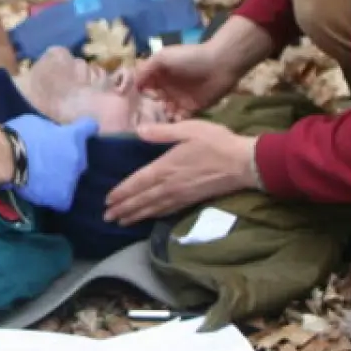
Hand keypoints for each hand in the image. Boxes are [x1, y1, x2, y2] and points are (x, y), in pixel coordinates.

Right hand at [3, 113, 98, 211]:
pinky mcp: (63, 196)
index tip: (81, 130)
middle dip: (68, 158)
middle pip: (80, 158)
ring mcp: (72, 179)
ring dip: (61, 177)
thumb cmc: (19, 135)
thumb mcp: (37, 123)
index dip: (85, 129)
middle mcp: (78, 157)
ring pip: (72, 179)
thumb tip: (52, 135)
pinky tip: (45, 194)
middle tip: (51, 159)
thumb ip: (50, 131)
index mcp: (73, 136)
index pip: (89, 127)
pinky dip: (56, 197)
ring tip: (43, 179)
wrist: (8, 159)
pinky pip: (64, 199)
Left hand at [103, 121, 257, 224]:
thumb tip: (138, 131)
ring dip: (135, 215)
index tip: (107, 200)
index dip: (121, 192)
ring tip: (120, 222)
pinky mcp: (191, 200)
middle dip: (123, 209)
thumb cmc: (216, 142)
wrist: (244, 163)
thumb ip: (162, 132)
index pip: (137, 182)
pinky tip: (148, 218)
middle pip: (141, 200)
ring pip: (153, 208)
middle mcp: (170, 185)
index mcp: (166, 167)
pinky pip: (167, 211)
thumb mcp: (188, 129)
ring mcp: (181, 195)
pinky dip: (154, 216)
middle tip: (106, 217)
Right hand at [129, 41, 247, 117]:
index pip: (142, 87)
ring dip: (160, 118)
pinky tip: (172, 124)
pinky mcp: (191, 109)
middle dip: (147, 110)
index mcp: (158, 74)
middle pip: (151, 102)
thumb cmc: (189, 58)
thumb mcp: (162, 57)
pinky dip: (175, 123)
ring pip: (164, 112)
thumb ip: (145, 69)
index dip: (137, 95)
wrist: (220, 65)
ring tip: (157, 124)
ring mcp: (178, 99)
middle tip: (143, 119)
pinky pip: (179, 119)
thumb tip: (134, 85)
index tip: (133, 103)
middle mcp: (166, 87)